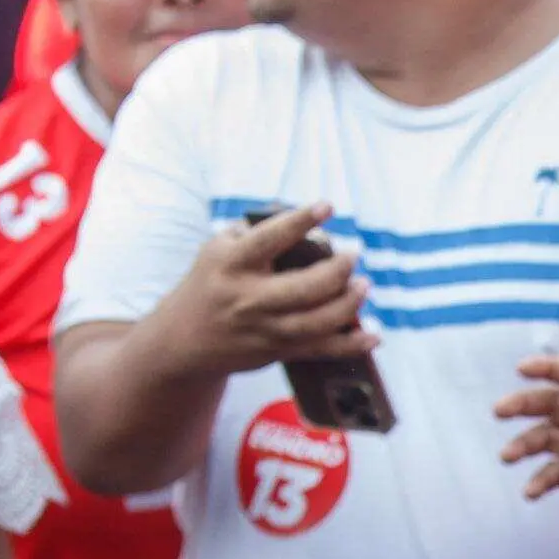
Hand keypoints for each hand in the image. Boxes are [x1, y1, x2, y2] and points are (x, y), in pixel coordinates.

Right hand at [157, 202, 374, 376]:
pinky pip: (320, 350)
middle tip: (354, 255)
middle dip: (337, 271)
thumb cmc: (212, 281)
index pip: (269, 239)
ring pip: (316, 322)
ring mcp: (265, 329)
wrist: (184, 338)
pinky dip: (351, 345)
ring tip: (364, 286)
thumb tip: (304, 218)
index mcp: (232, 264)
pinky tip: (374, 334)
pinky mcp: (277, 351)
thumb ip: (256, 230)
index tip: (328, 207)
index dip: (300, 221)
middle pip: (303, 288)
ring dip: (348, 305)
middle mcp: (249, 298)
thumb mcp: (219, 248)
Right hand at [494, 355, 558, 511]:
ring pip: (543, 438)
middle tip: (500, 410)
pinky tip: (531, 492)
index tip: (523, 369)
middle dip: (523, 404)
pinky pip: (554, 475)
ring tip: (508, 456)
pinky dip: (540, 482)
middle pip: (549, 403)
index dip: (549, 368)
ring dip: (523, 445)